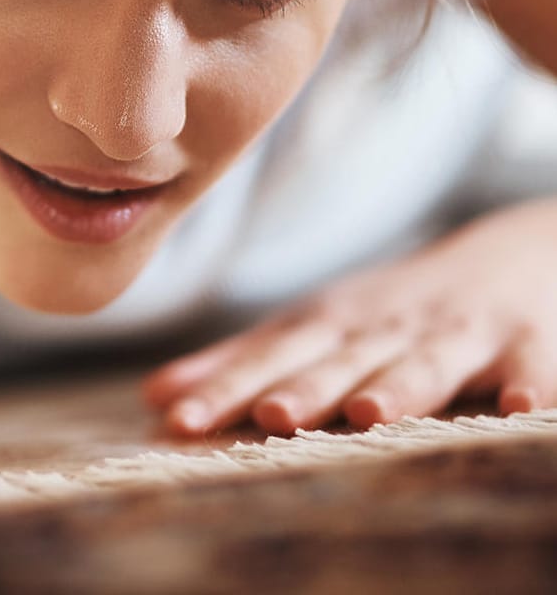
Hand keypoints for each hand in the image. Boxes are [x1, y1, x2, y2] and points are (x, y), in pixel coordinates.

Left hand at [143, 198, 556, 436]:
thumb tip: (155, 398)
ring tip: (369, 412)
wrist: (511, 252)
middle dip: (302, 388)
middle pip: (338, 363)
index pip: (267, 361)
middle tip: (269, 415)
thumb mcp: (314, 327)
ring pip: (425, 363)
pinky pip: (529, 366)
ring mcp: (456, 333)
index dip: (224, 390)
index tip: (179, 423)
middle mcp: (385, 328)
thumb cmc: (391, 307)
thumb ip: (238, 364)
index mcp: (328, 326)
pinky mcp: (526, 342)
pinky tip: (516, 407)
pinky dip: (527, 383)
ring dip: (398, 387)